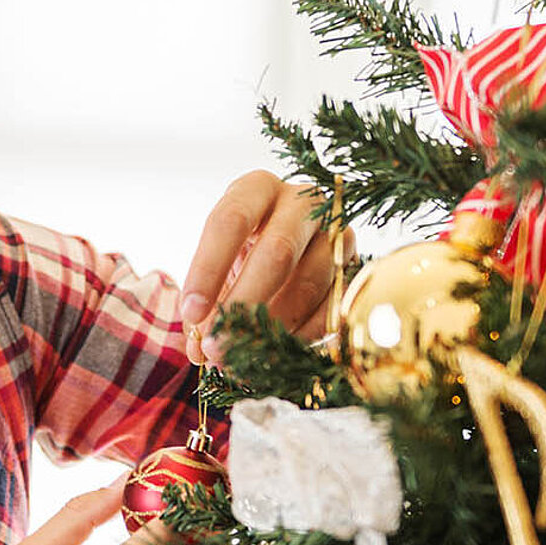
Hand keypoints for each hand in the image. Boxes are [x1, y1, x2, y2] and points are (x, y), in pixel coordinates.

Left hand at [178, 169, 349, 364]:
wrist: (286, 258)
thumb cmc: (242, 255)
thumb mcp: (217, 268)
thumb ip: (205, 304)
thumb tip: (201, 348)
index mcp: (257, 189)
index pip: (230, 220)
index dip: (208, 270)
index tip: (191, 314)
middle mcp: (302, 201)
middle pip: (277, 251)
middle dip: (244, 304)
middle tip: (218, 345)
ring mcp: (335, 231)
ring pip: (310, 281)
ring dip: (273, 326)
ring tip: (243, 355)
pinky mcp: (354, 265)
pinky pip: (333, 305)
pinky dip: (303, 334)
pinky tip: (277, 349)